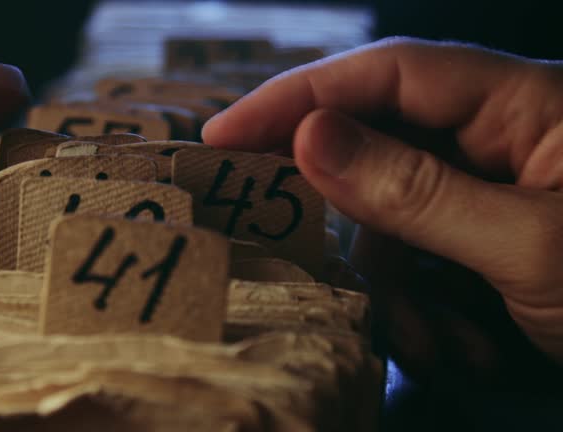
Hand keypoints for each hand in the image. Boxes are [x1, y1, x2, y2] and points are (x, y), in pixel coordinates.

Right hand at [203, 38, 562, 387]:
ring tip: (438, 347)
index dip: (298, 97)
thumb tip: (310, 138)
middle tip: (280, 239)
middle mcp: (495, 135)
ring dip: (399, 288)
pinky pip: (421, 261)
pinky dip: (424, 311)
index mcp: (519, 103)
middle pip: (377, 145)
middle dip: (340, 208)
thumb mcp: (530, 243)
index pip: (385, 74)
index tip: (223, 135)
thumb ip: (416, 189)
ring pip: (393, 221)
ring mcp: (488, 192)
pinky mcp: (483, 241)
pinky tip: (459, 350)